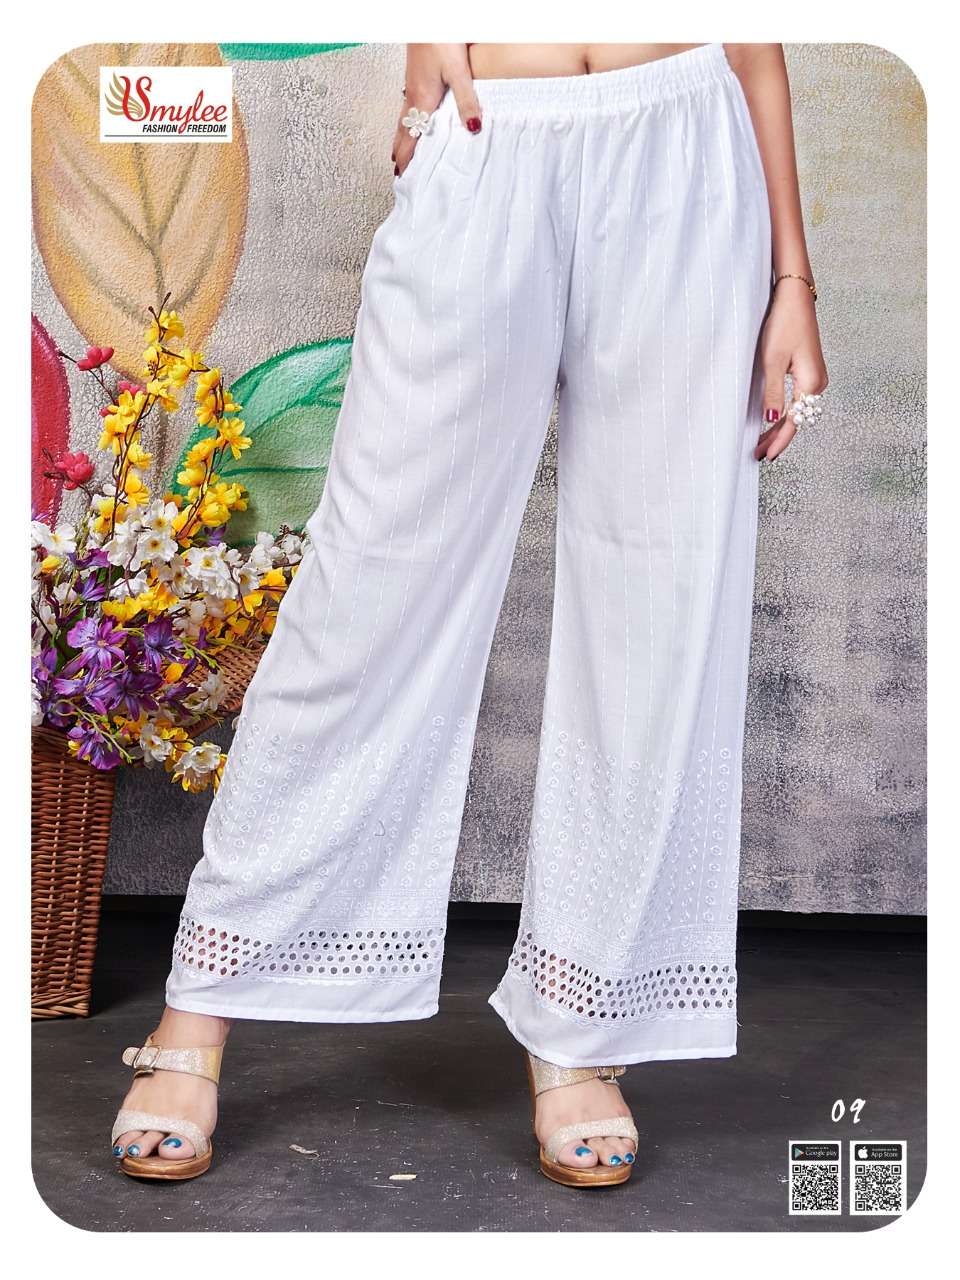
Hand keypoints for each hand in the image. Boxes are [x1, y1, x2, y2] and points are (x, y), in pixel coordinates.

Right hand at [392, 44, 481, 177]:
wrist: (427, 14)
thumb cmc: (440, 38)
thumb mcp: (458, 71)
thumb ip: (466, 101)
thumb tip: (472, 129)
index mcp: (422, 99)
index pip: (411, 137)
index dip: (407, 158)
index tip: (404, 176)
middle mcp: (413, 95)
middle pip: (403, 131)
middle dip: (400, 152)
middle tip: (398, 171)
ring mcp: (412, 84)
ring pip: (403, 118)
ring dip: (401, 137)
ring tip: (400, 150)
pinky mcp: (415, 75)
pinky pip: (407, 105)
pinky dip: (406, 120)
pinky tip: (412, 118)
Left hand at [755, 277, 828, 460]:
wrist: (795, 298)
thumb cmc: (783, 325)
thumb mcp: (772, 361)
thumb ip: (772, 392)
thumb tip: (771, 420)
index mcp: (810, 382)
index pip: (794, 422)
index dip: (778, 441)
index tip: (764, 457)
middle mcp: (818, 383)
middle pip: (798, 419)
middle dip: (778, 438)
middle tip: (758, 454)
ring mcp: (816, 377)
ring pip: (799, 410)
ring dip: (781, 427)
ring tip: (763, 442)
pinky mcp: (810, 371)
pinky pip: (799, 399)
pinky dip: (786, 413)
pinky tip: (773, 420)